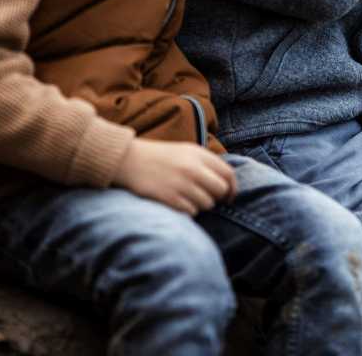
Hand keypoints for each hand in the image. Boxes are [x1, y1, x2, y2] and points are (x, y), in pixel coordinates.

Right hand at [113, 138, 237, 215]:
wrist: (129, 160)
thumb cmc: (161, 157)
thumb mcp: (186, 151)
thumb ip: (206, 163)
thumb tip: (227, 183)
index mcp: (199, 154)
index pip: (228, 174)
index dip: (232, 187)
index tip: (229, 196)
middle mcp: (193, 168)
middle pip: (221, 190)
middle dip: (218, 197)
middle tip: (209, 199)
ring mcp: (181, 183)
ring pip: (207, 203)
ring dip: (201, 205)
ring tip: (189, 198)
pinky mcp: (170, 197)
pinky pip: (192, 211)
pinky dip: (189, 210)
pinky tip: (179, 203)